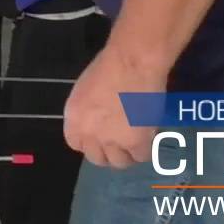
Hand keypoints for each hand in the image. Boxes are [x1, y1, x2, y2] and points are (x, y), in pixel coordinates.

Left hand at [62, 47, 166, 167]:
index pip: (77, 145)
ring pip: (119, 162)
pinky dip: (146, 149)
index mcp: (73, 118)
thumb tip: (98, 122)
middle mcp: (88, 133)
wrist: (131, 61)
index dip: (92, 143)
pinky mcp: (134, 142)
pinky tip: (149, 136)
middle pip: (97, 158)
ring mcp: (111, 140)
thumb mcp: (86, 91)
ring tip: (137, 141)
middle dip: (109, 153)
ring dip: (128, 154)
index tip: (102, 139)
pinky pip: (141, 156)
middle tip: (122, 142)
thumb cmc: (110, 65)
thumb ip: (89, 111)